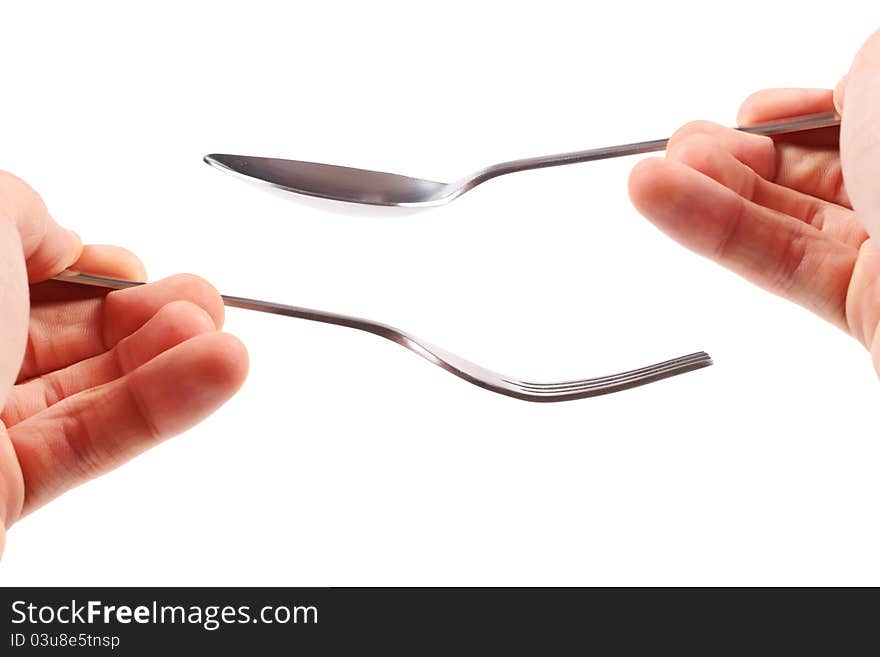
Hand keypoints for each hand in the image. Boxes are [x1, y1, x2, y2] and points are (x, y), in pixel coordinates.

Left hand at [0, 173, 247, 555]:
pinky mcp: (1, 490)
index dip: (78, 264)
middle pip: (60, 332)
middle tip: (202, 302)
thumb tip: (57, 242)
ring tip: (223, 339)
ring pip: (86, 387)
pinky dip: (162, 407)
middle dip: (144, 313)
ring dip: (168, 359)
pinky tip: (215, 372)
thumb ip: (20, 209)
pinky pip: (93, 442)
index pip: (8, 274)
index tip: (131, 264)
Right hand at [628, 30, 879, 373]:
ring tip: (652, 176)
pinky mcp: (869, 307)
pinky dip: (715, 232)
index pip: (866, 111)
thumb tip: (843, 95)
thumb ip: (867, 69)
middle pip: (818, 164)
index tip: (753, 110)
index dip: (802, 107)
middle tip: (683, 145)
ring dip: (711, 190)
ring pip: (789, 214)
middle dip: (739, 151)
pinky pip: (780, 261)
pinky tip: (662, 200)